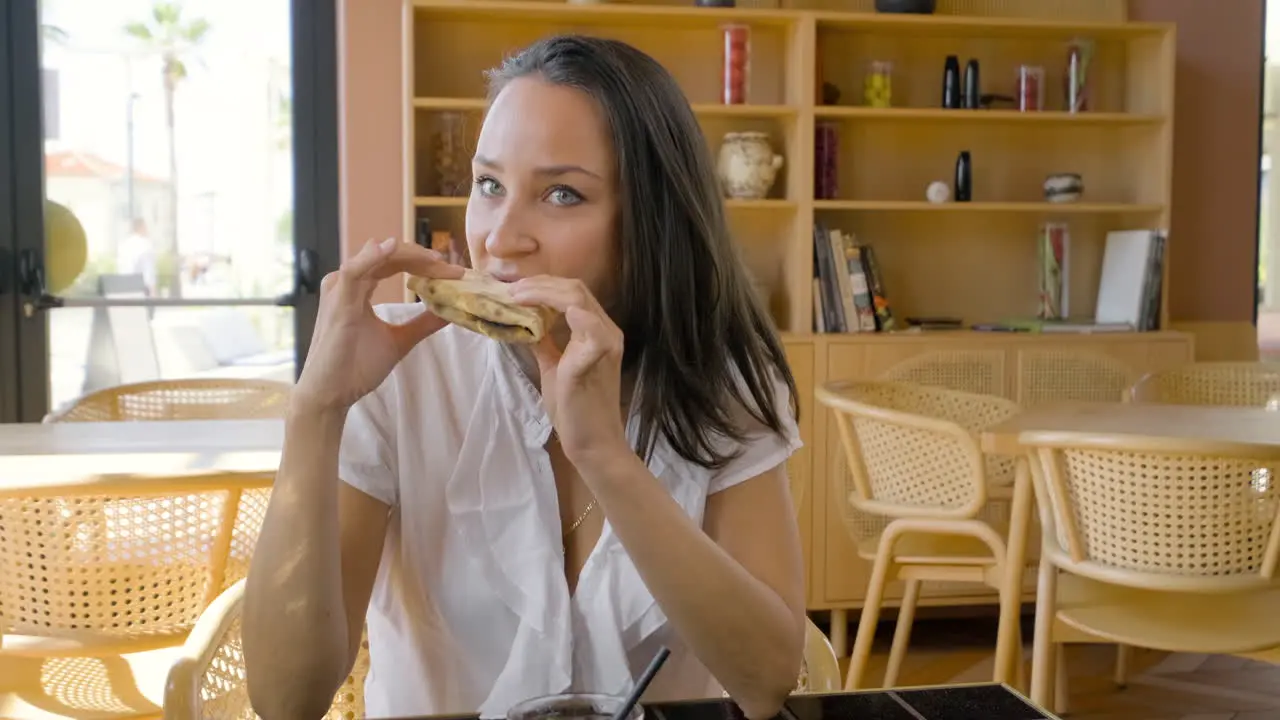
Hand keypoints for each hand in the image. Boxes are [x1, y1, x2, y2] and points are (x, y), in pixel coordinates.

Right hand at [293, 238, 464, 413]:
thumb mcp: (399, 340)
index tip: (454, 272)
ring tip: (437, 260)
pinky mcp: (338, 302)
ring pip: (377, 257)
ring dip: (409, 255)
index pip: (395, 263)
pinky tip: (391, 247)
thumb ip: (422, 323)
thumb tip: (448, 311)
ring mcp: (341, 290)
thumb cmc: (356, 367)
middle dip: (423, 259)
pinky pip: (354, 271)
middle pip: (389, 256)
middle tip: (453, 269)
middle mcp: (348, 283)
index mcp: (359, 288)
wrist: (332, 393)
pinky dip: (372, 257)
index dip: (424, 263)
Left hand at [509, 276, 630, 470]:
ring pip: (577, 299)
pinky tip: (543, 313)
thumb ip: (545, 342)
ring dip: (543, 293)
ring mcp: (604, 345)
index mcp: (598, 331)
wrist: (592, 443)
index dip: (543, 285)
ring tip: (516, 297)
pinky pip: (589, 330)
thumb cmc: (575, 408)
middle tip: (510, 290)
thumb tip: (524, 323)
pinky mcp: (593, 361)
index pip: (573, 292)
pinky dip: (570, 315)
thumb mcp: (554, 367)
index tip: (513, 289)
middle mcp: (607, 332)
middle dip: (539, 284)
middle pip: (575, 288)